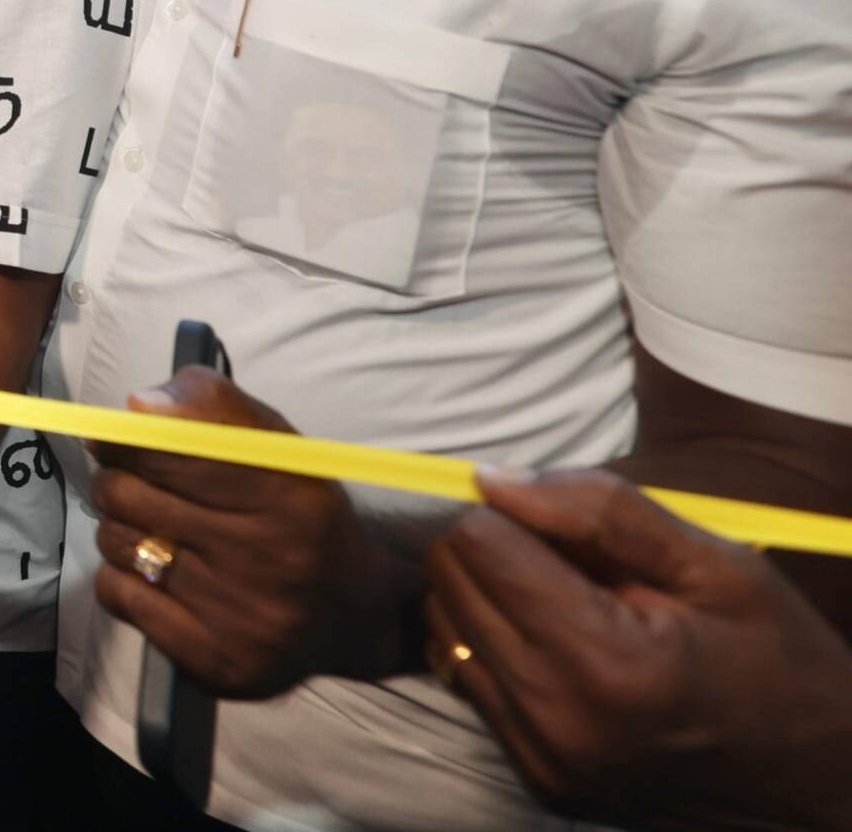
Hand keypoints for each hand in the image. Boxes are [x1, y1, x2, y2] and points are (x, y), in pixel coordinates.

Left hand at [90, 367, 386, 697]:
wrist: (357, 612)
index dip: (125, 438)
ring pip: (118, 544)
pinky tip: (155, 573)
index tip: (112, 435)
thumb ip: (213, 407)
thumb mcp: (279, 445)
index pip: (168, 450)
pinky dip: (122, 576)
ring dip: (120, 527)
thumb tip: (139, 406)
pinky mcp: (216, 661)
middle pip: (129, 496)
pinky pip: (119, 597)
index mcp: (288, 494)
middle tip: (128, 481)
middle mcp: (266, 558)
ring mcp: (240, 618)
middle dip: (116, 480)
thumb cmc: (302, 513)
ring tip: (151, 528)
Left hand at [424, 468, 851, 831]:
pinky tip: (561, 646)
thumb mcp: (715, 564)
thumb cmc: (779, 661)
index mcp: (605, 662)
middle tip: (572, 563)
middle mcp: (557, 718)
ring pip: (444, 628)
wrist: (822, 781)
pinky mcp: (537, 779)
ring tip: (569, 605)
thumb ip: (599, 509)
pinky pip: (467, 679)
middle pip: (449, 583)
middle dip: (495, 550)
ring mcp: (543, 758)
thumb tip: (493, 477)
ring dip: (487, 598)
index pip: (478, 544)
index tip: (566, 526)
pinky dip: (494, 646)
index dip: (515, 514)